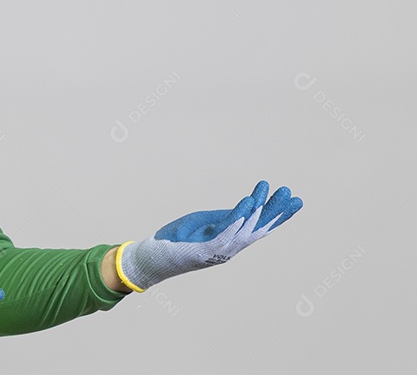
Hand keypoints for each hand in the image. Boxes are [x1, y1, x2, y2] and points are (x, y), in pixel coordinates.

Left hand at [116, 180, 302, 291]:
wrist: (151, 259)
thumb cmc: (175, 241)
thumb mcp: (203, 224)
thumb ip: (224, 217)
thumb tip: (247, 206)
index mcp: (229, 242)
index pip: (258, 227)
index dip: (278, 216)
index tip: (295, 201)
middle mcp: (228, 248)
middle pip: (257, 229)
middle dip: (276, 212)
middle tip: (294, 195)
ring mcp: (216, 250)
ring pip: (244, 229)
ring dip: (260, 209)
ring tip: (272, 190)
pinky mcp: (202, 249)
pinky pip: (224, 232)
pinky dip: (237, 218)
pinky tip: (248, 202)